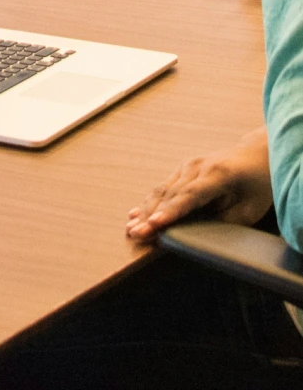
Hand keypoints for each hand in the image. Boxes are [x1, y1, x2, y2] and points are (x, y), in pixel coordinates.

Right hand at [126, 129, 271, 241]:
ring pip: (161, 191)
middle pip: (170, 194)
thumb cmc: (257, 185)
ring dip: (145, 211)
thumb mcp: (251, 208)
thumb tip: (198, 234)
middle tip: (135, 234)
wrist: (254, 155)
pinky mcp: (181, 169)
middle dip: (150, 216)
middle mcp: (196, 166)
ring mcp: (186, 165)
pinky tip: (134, 214)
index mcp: (217, 174)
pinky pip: (163, 188)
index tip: (154, 225)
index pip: (190, 196)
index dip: (171, 212)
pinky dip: (149, 203)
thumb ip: (226, 220)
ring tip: (130, 228)